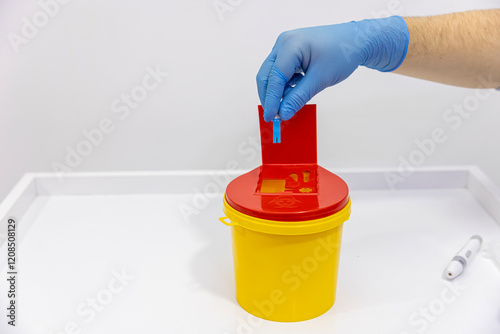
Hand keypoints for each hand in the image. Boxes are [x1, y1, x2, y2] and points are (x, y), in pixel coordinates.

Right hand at [256, 16, 408, 121]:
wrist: (356, 41)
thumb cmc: (342, 53)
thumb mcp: (320, 79)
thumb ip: (298, 97)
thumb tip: (283, 113)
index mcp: (290, 45)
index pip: (274, 77)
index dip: (271, 100)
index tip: (270, 117)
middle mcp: (283, 43)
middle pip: (267, 75)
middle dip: (269, 96)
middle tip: (273, 115)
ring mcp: (285, 46)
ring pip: (272, 74)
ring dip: (277, 91)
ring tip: (288, 103)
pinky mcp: (290, 51)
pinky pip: (280, 71)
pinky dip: (284, 84)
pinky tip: (295, 90)